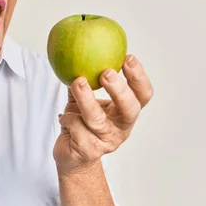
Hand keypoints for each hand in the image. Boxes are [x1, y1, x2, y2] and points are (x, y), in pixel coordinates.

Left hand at [53, 55, 153, 174]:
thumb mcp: (83, 100)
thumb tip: (78, 49)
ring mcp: (106, 142)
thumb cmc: (80, 123)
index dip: (139, 78)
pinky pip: (77, 129)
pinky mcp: (89, 151)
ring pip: (97, 119)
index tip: (128, 58)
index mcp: (125, 113)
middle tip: (106, 72)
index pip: (142, 95)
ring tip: (77, 82)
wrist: (71, 156)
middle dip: (120, 89)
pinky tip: (63, 116)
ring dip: (86, 98)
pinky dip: (68, 118)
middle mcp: (121, 128)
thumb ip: (84, 80)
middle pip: (130, 109)